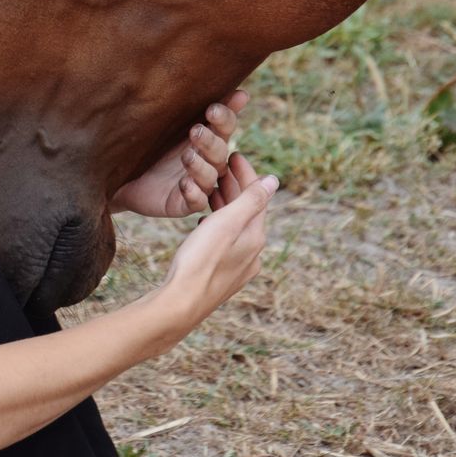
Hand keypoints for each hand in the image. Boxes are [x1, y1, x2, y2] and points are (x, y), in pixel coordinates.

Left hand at [108, 89, 248, 217]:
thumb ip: (195, 105)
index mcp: (207, 138)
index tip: (212, 110)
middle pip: (219, 152)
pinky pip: (196, 203)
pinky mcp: (183, 204)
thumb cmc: (149, 143)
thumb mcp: (168, 121)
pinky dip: (193, 193)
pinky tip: (185, 184)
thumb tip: (239, 91)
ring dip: (200, 167)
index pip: (225, 127)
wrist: (121, 173)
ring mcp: (197, 184)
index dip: (224, 119)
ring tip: (187, 157)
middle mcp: (207, 161)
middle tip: (195, 131)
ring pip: (210, 177)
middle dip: (210, 141)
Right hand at [160, 150, 277, 332]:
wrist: (181, 303)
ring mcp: (237, 267)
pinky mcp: (222, 275)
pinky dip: (218, 225)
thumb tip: (274, 180)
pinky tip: (204, 223)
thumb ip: (251, 200)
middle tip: (219, 166)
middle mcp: (252, 253)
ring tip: (211, 189)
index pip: (257, 197)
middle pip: (247, 212)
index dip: (246, 173)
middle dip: (235, 187)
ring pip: (235, 227)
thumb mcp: (227, 223)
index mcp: (255, 237)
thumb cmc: (201, 260)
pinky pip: (225, 242)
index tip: (233, 153)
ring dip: (225, 205)